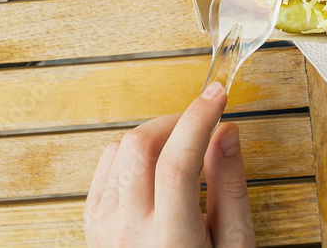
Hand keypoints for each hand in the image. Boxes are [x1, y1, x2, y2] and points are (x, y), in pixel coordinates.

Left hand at [84, 81, 254, 246]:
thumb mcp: (234, 244)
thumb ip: (230, 186)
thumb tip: (226, 132)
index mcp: (170, 239)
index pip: (179, 161)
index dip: (199, 117)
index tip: (218, 93)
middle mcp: (129, 231)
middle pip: (141, 146)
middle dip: (176, 121)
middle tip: (202, 123)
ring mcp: (104, 226)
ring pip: (121, 149)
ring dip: (155, 136)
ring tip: (183, 150)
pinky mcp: (93, 222)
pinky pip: (106, 165)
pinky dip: (133, 153)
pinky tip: (156, 166)